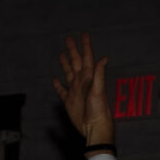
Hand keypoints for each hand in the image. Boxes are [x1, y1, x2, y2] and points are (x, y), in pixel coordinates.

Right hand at [53, 32, 114, 146]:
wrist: (94, 126)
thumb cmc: (99, 109)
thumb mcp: (99, 90)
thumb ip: (99, 74)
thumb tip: (103, 59)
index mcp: (88, 77)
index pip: (86, 58)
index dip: (85, 46)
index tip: (84, 34)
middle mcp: (81, 82)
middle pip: (75, 62)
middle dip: (73, 50)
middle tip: (68, 38)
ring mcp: (74, 91)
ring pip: (68, 73)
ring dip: (65, 63)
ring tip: (62, 54)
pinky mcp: (69, 101)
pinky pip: (62, 90)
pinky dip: (58, 85)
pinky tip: (55, 80)